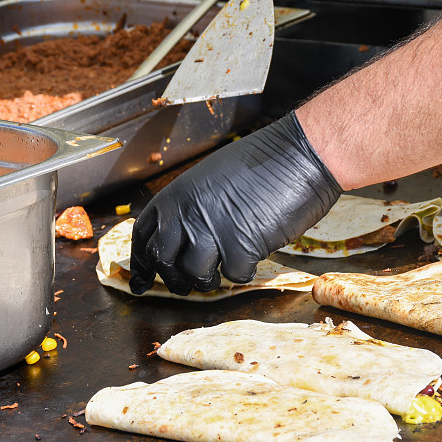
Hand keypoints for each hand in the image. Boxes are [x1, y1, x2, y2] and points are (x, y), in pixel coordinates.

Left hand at [130, 111, 341, 295]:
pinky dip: (242, 271)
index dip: (141, 262)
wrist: (300, 155)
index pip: (144, 235)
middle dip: (172, 279)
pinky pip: (233, 275)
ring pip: (194, 274)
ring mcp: (212, 231)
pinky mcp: (240, 248)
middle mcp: (188, 213)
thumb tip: (183, 236)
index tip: (141, 279)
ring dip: (206, 280)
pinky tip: (252, 257)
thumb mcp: (212, 179)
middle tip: (183, 286)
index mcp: (177, 194)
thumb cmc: (264, 163)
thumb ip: (193, 206)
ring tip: (220, 272)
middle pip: (163, 260)